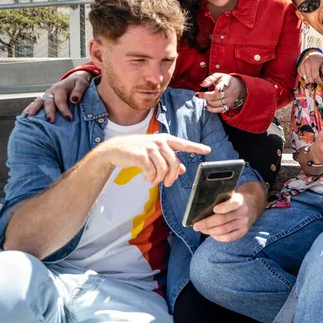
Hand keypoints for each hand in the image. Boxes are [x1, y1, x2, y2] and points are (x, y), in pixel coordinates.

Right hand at [23, 71, 91, 121]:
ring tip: (29, 119)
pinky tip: (25, 116)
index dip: (64, 109)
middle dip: (49, 112)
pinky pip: (35, 103)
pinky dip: (29, 109)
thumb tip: (74, 100)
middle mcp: (51, 91)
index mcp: (60, 88)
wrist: (73, 80)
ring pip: (38, 102)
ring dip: (34, 110)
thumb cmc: (78, 83)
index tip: (69, 118)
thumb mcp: (82, 84)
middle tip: (50, 121)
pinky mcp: (44, 99)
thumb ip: (78, 91)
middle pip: (48, 102)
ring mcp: (46, 95)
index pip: (60, 100)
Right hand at [93, 134, 210, 187]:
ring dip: (159, 178)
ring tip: (153, 180)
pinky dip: (151, 178)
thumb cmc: (136, 151)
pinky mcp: (140, 155)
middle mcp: (159, 141)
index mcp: (164, 139)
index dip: (196, 147)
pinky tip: (147, 179)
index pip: (183, 143)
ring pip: (163, 168)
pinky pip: (152, 171)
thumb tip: (182, 169)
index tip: (208, 150)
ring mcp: (149, 147)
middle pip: (174, 162)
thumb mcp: (154, 153)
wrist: (114, 150)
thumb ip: (169, 160)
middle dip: (172, 176)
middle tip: (167, 183)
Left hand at [193, 191, 255, 241]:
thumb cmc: (233, 200)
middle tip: (196, 226)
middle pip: (223, 220)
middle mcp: (243, 212)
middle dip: (207, 223)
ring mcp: (244, 223)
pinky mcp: (243, 232)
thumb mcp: (228, 195)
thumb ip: (217, 202)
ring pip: (224, 230)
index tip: (214, 209)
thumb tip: (201, 214)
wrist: (251, 206)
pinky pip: (228, 238)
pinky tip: (211, 234)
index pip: (233, 204)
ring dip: (209, 231)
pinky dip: (217, 237)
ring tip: (201, 229)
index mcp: (240, 200)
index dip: (224, 207)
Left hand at [197, 73, 245, 112]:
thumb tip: (202, 84)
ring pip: (215, 103)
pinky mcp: (228, 106)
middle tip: (198, 94)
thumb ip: (210, 79)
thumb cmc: (226, 81)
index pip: (223, 85)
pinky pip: (218, 110)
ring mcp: (228, 101)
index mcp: (227, 83)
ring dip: (207, 101)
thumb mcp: (219, 76)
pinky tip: (206, 106)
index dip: (220, 87)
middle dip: (205, 95)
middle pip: (215, 96)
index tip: (217, 88)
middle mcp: (229, 93)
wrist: (238, 87)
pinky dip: (211, 109)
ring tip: (205, 97)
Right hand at [298, 50, 322, 85]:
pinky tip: (308, 75)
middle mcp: (307, 65)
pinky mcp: (298, 67)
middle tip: (317, 80)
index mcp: (314, 64)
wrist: (310, 51)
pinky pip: (300, 76)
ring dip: (309, 80)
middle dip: (315, 81)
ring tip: (312, 78)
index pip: (315, 77)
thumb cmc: (317, 58)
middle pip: (310, 79)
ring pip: (305, 79)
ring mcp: (302, 67)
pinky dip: (304, 78)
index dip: (319, 82)